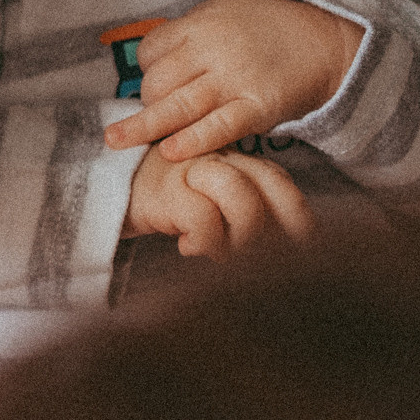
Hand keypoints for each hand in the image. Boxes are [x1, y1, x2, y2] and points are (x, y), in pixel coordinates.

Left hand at [105, 0, 363, 160]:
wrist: (324, 43)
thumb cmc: (268, 27)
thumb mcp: (227, 8)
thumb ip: (191, 28)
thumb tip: (153, 52)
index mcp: (202, 22)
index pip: (152, 50)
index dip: (146, 69)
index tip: (155, 79)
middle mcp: (214, 50)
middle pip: (159, 81)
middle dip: (148, 101)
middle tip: (152, 112)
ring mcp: (236, 80)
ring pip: (178, 107)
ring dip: (144, 127)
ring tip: (116, 141)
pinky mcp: (257, 108)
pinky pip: (217, 128)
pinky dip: (191, 142)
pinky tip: (170, 151)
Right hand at [123, 145, 313, 258]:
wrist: (114, 186)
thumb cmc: (173, 200)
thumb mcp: (214, 200)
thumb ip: (245, 211)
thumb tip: (282, 251)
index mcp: (240, 161)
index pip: (281, 183)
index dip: (298, 216)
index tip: (305, 247)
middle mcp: (222, 159)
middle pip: (268, 186)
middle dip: (276, 229)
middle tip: (269, 260)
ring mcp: (195, 171)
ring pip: (241, 198)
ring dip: (242, 237)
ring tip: (226, 257)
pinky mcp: (168, 190)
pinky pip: (203, 218)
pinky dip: (205, 241)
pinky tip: (188, 248)